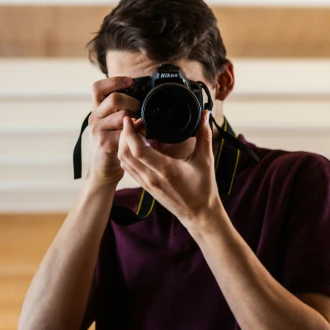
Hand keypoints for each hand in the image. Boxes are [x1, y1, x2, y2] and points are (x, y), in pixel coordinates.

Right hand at [87, 77, 142, 186]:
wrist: (103, 172)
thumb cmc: (112, 146)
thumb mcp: (113, 125)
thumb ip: (122, 112)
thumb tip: (143, 101)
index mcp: (97, 111)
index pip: (98, 87)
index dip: (114, 81)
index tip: (130, 81)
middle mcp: (94, 118)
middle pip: (114, 98)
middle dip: (133, 102)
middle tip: (142, 110)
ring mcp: (98, 131)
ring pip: (122, 115)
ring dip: (137, 118)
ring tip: (144, 125)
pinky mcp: (104, 144)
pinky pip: (124, 133)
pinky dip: (137, 132)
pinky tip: (142, 136)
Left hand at [118, 110, 222, 228]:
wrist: (198, 214)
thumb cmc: (203, 188)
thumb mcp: (206, 160)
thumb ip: (203, 135)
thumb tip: (205, 114)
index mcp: (165, 169)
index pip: (137, 149)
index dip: (129, 132)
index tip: (130, 118)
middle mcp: (151, 177)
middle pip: (125, 153)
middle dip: (124, 134)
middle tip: (133, 122)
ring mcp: (146, 183)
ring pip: (124, 161)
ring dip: (123, 144)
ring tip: (134, 132)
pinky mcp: (145, 187)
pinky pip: (128, 168)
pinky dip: (126, 155)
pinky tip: (136, 146)